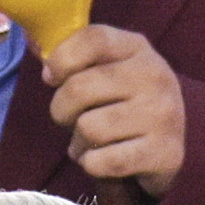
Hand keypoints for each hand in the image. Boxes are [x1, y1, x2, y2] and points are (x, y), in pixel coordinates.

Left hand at [41, 25, 185, 196]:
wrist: (166, 149)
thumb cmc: (123, 105)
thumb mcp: (108, 70)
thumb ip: (76, 59)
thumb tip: (38, 52)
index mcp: (137, 48)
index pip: (93, 39)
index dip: (61, 59)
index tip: (52, 77)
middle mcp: (154, 76)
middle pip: (79, 89)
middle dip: (61, 110)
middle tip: (71, 119)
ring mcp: (162, 115)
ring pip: (88, 128)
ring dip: (78, 143)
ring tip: (92, 142)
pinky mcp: (163, 153)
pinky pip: (101, 161)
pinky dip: (91, 165)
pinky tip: (103, 160)